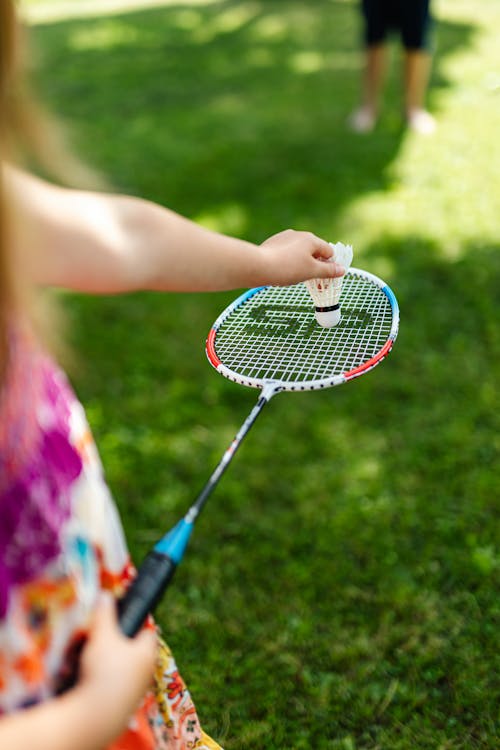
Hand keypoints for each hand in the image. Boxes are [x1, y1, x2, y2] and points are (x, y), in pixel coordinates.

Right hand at [76, 594, 156, 744]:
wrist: (98, 715)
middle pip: (136, 649)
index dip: (137, 621)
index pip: (148, 630)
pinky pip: (116, 684)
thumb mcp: (102, 634)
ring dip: (111, 661)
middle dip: (120, 641)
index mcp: (148, 651)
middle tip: (102, 635)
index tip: (125, 616)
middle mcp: (147, 671)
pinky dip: (106, 678)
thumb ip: (104, 614)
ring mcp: (136, 689)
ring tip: (91, 655)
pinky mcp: (124, 704)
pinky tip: (90, 677)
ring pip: (125, 668)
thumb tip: (106, 594)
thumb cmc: (105, 669)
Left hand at [259, 230, 345, 285]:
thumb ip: (328, 271)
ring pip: (299, 251)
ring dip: (302, 263)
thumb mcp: (311, 272)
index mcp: (311, 239)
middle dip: (315, 265)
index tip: (326, 279)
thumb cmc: (287, 268)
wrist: (258, 266)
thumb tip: (342, 270)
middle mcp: (299, 234)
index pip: (329, 251)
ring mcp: (284, 237)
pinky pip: (286, 252)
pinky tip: (283, 271)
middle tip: (311, 280)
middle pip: (314, 250)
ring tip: (295, 276)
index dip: (330, 265)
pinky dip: (289, 261)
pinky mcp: (273, 243)